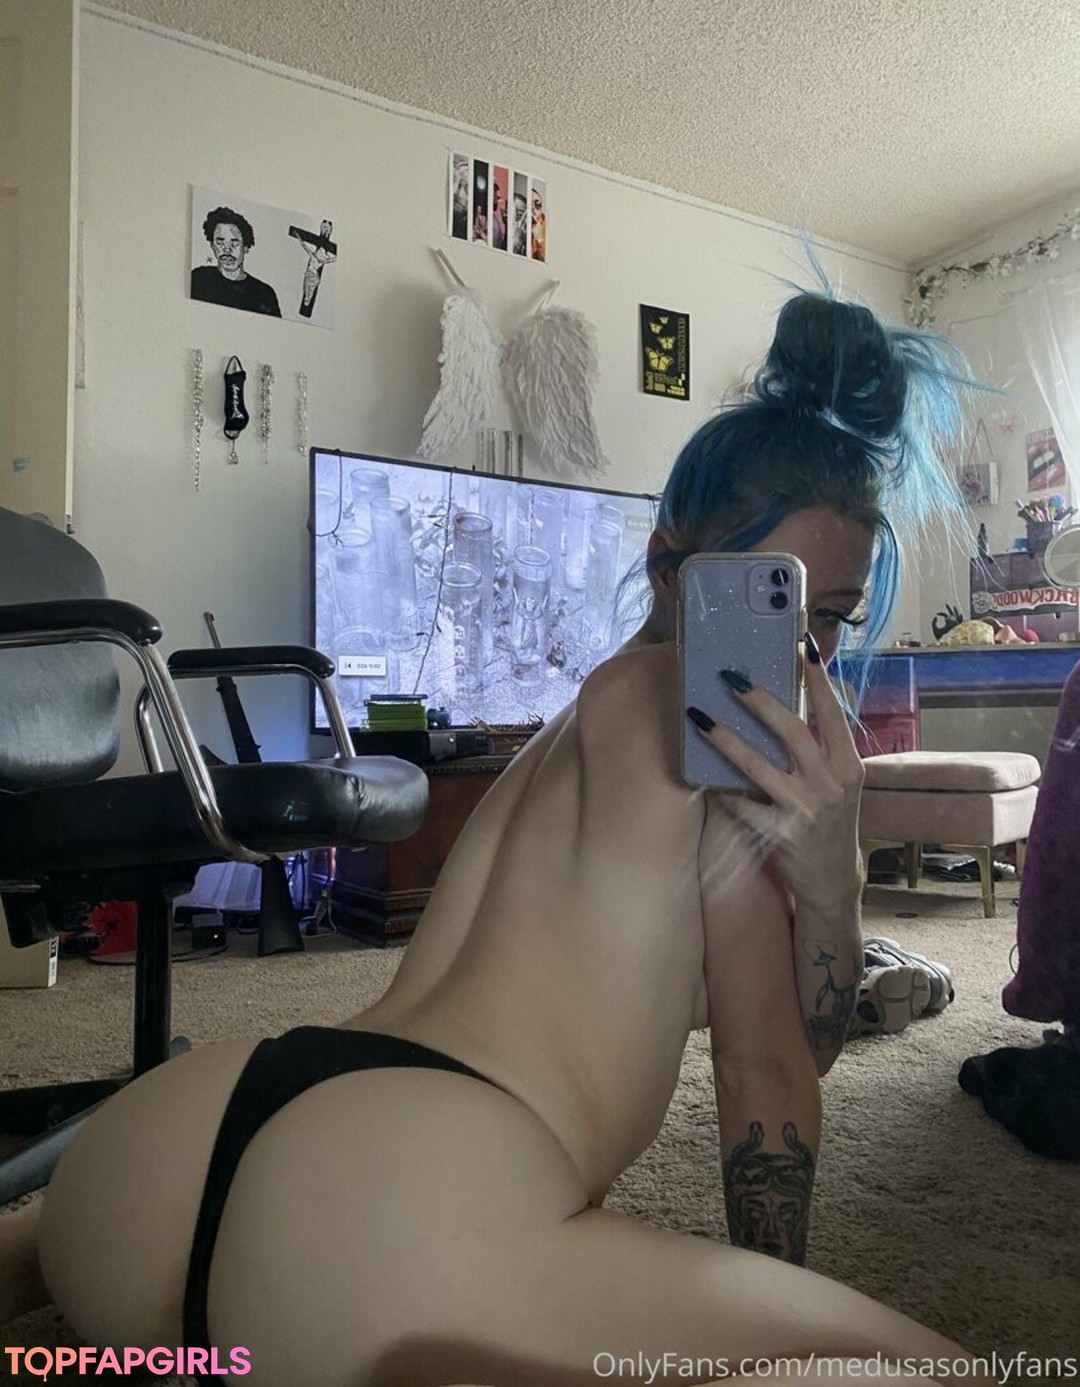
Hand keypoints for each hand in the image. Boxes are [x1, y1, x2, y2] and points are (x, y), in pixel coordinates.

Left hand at [687, 634, 864, 912]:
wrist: (833, 879)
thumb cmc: (830, 820)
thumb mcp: (839, 783)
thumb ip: (821, 748)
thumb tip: (790, 701)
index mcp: (848, 766)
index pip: (833, 715)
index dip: (818, 681)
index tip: (803, 647)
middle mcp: (830, 785)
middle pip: (792, 732)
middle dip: (759, 702)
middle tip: (729, 679)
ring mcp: (806, 811)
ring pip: (758, 767)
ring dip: (725, 740)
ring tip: (699, 719)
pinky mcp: (782, 835)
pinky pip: (742, 806)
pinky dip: (721, 790)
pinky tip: (699, 776)